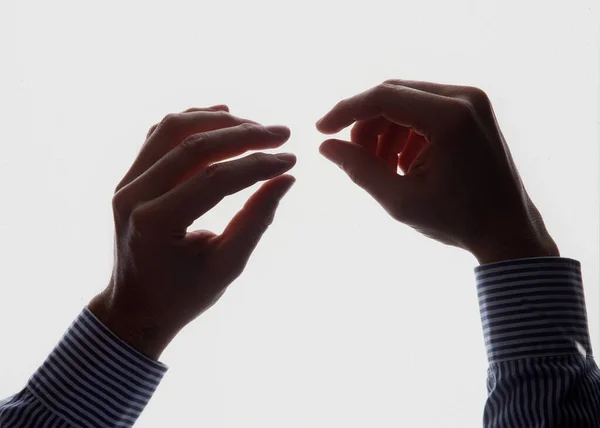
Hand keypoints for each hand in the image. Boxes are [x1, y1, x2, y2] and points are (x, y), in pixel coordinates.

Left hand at [88, 106, 296, 359]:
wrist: (133, 309)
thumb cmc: (182, 296)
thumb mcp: (227, 266)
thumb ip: (256, 220)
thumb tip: (286, 179)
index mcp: (156, 223)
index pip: (215, 178)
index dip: (258, 165)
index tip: (291, 160)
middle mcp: (133, 195)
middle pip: (193, 144)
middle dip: (244, 134)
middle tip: (282, 134)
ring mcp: (126, 182)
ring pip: (171, 129)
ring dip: (218, 122)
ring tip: (256, 126)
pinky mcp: (128, 177)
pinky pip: (159, 136)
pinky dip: (191, 121)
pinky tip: (221, 117)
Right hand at [316, 80, 558, 263]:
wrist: (507, 230)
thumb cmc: (457, 220)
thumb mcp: (399, 199)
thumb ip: (359, 168)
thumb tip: (325, 147)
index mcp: (449, 117)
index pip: (383, 97)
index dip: (346, 111)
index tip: (321, 130)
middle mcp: (464, 98)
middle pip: (393, 94)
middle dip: (365, 124)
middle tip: (353, 156)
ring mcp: (471, 100)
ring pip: (406, 100)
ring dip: (384, 130)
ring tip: (382, 167)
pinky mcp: (472, 109)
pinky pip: (423, 108)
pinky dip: (404, 131)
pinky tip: (404, 163)